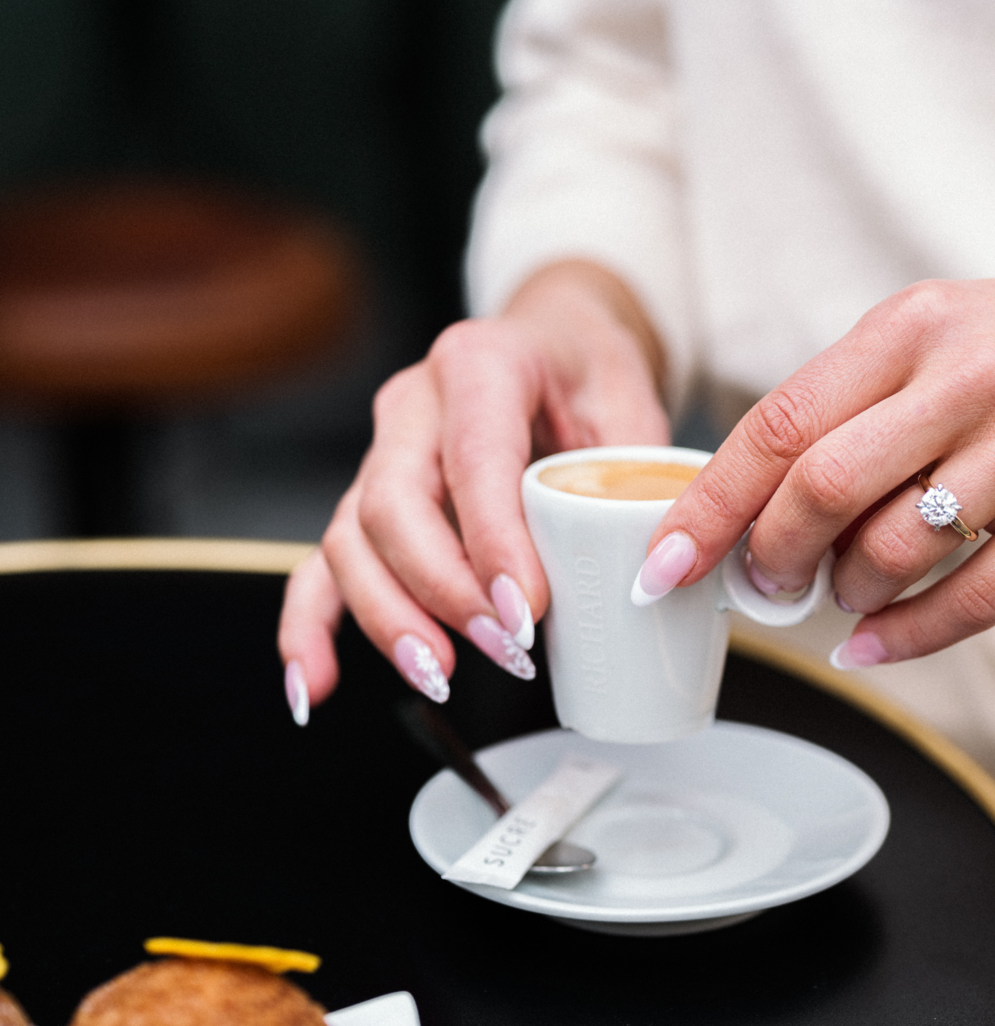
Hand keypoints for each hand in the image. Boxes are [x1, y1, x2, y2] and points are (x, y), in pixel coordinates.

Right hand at [278, 262, 670, 716]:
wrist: (554, 343)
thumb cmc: (587, 370)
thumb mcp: (631, 400)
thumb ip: (635, 472)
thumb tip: (653, 562)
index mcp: (480, 363)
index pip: (474, 458)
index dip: (493, 541)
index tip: (527, 609)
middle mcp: (414, 404)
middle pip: (393, 503)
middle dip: (443, 590)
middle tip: (503, 647)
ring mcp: (382, 452)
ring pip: (352, 540)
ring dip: (390, 617)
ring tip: (441, 674)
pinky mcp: (368, 500)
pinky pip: (322, 564)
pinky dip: (311, 627)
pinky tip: (318, 682)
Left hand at [631, 265, 994, 665]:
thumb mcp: (944, 333)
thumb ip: (854, 400)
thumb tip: (752, 499)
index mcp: (915, 325)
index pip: (780, 423)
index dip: (708, 505)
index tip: (665, 565)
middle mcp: (972, 376)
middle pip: (823, 489)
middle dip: (771, 557)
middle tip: (764, 584)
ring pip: (894, 550)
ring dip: (845, 594)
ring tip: (844, 594)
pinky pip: (977, 597)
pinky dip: (909, 638)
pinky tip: (878, 642)